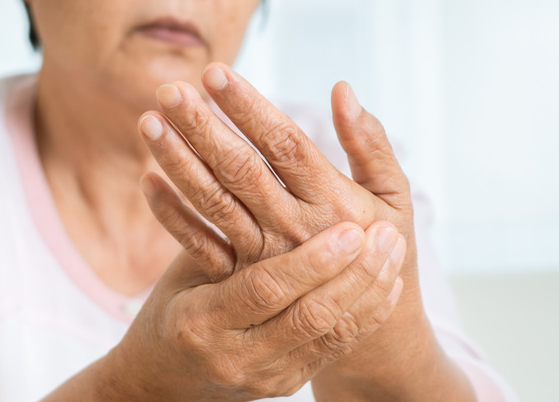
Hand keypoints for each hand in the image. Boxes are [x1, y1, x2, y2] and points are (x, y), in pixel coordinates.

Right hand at [106, 220, 403, 400]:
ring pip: (331, 335)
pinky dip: (365, 315)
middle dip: (355, 273)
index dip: (311, 261)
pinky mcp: (287, 383)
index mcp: (200, 323)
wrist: (163, 383)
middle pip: (310, 316)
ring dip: (369, 291)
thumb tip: (253, 178)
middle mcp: (235, 358)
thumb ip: (219, 241)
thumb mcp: (180, 275)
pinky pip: (335, 348)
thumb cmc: (167, 313)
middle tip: (388, 234)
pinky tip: (387, 284)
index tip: (350, 229)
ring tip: (395, 251)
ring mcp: (265, 377)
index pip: (266, 290)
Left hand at [138, 62, 415, 295]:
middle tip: (168, 89)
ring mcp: (265, 258)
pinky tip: (147, 180)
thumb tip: (342, 88)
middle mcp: (295, 228)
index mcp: (333, 201)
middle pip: (241, 169)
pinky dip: (172, 216)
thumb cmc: (384, 251)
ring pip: (215, 203)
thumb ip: (371, 145)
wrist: (371, 332)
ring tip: (149, 123)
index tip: (214, 73)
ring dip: (179, 162)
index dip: (248, 108)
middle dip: (203, 126)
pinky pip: (201, 247)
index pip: (284, 144)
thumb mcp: (394, 198)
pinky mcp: (243, 281)